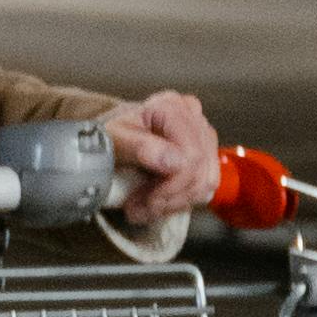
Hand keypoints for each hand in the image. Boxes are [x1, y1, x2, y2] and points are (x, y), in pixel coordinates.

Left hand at [104, 88, 222, 218]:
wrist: (111, 144)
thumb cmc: (110, 140)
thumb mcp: (114, 141)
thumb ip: (140, 148)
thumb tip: (173, 161)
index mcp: (171, 107)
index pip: (190, 155)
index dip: (171, 185)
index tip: (146, 201)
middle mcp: (192, 115)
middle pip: (199, 170)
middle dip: (169, 198)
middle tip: (141, 210)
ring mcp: (202, 133)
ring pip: (205, 182)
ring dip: (174, 203)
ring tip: (145, 208)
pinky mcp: (206, 153)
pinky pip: (205, 186)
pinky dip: (182, 201)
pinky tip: (159, 202)